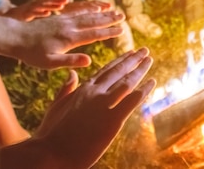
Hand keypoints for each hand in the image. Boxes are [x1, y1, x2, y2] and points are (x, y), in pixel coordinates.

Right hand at [4, 0, 71, 21]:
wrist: (9, 18)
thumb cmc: (25, 15)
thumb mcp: (36, 11)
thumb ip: (45, 8)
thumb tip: (58, 8)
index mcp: (37, 2)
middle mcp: (34, 3)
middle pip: (47, 0)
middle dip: (57, 0)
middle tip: (67, 0)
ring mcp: (29, 8)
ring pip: (42, 5)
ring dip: (52, 5)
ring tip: (61, 6)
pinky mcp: (25, 14)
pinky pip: (33, 13)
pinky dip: (40, 13)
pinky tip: (48, 14)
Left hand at [18, 2, 125, 68]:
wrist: (16, 36)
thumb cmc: (32, 54)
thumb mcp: (50, 63)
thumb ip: (70, 61)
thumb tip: (89, 61)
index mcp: (70, 38)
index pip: (94, 34)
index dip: (108, 32)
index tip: (121, 30)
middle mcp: (69, 26)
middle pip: (93, 21)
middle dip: (109, 19)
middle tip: (123, 16)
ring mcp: (64, 20)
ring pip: (87, 14)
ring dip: (101, 13)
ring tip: (113, 10)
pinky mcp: (59, 17)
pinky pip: (78, 11)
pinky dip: (89, 9)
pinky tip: (94, 7)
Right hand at [33, 48, 155, 167]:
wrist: (50, 152)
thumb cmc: (51, 134)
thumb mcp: (56, 107)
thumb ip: (66, 89)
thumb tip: (72, 74)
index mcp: (83, 89)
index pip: (106, 70)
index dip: (119, 61)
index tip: (130, 53)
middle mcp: (94, 92)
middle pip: (118, 71)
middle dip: (133, 59)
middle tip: (145, 51)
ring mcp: (103, 105)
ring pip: (127, 82)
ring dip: (141, 69)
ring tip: (150, 60)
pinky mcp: (112, 120)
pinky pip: (133, 100)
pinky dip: (144, 90)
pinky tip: (152, 82)